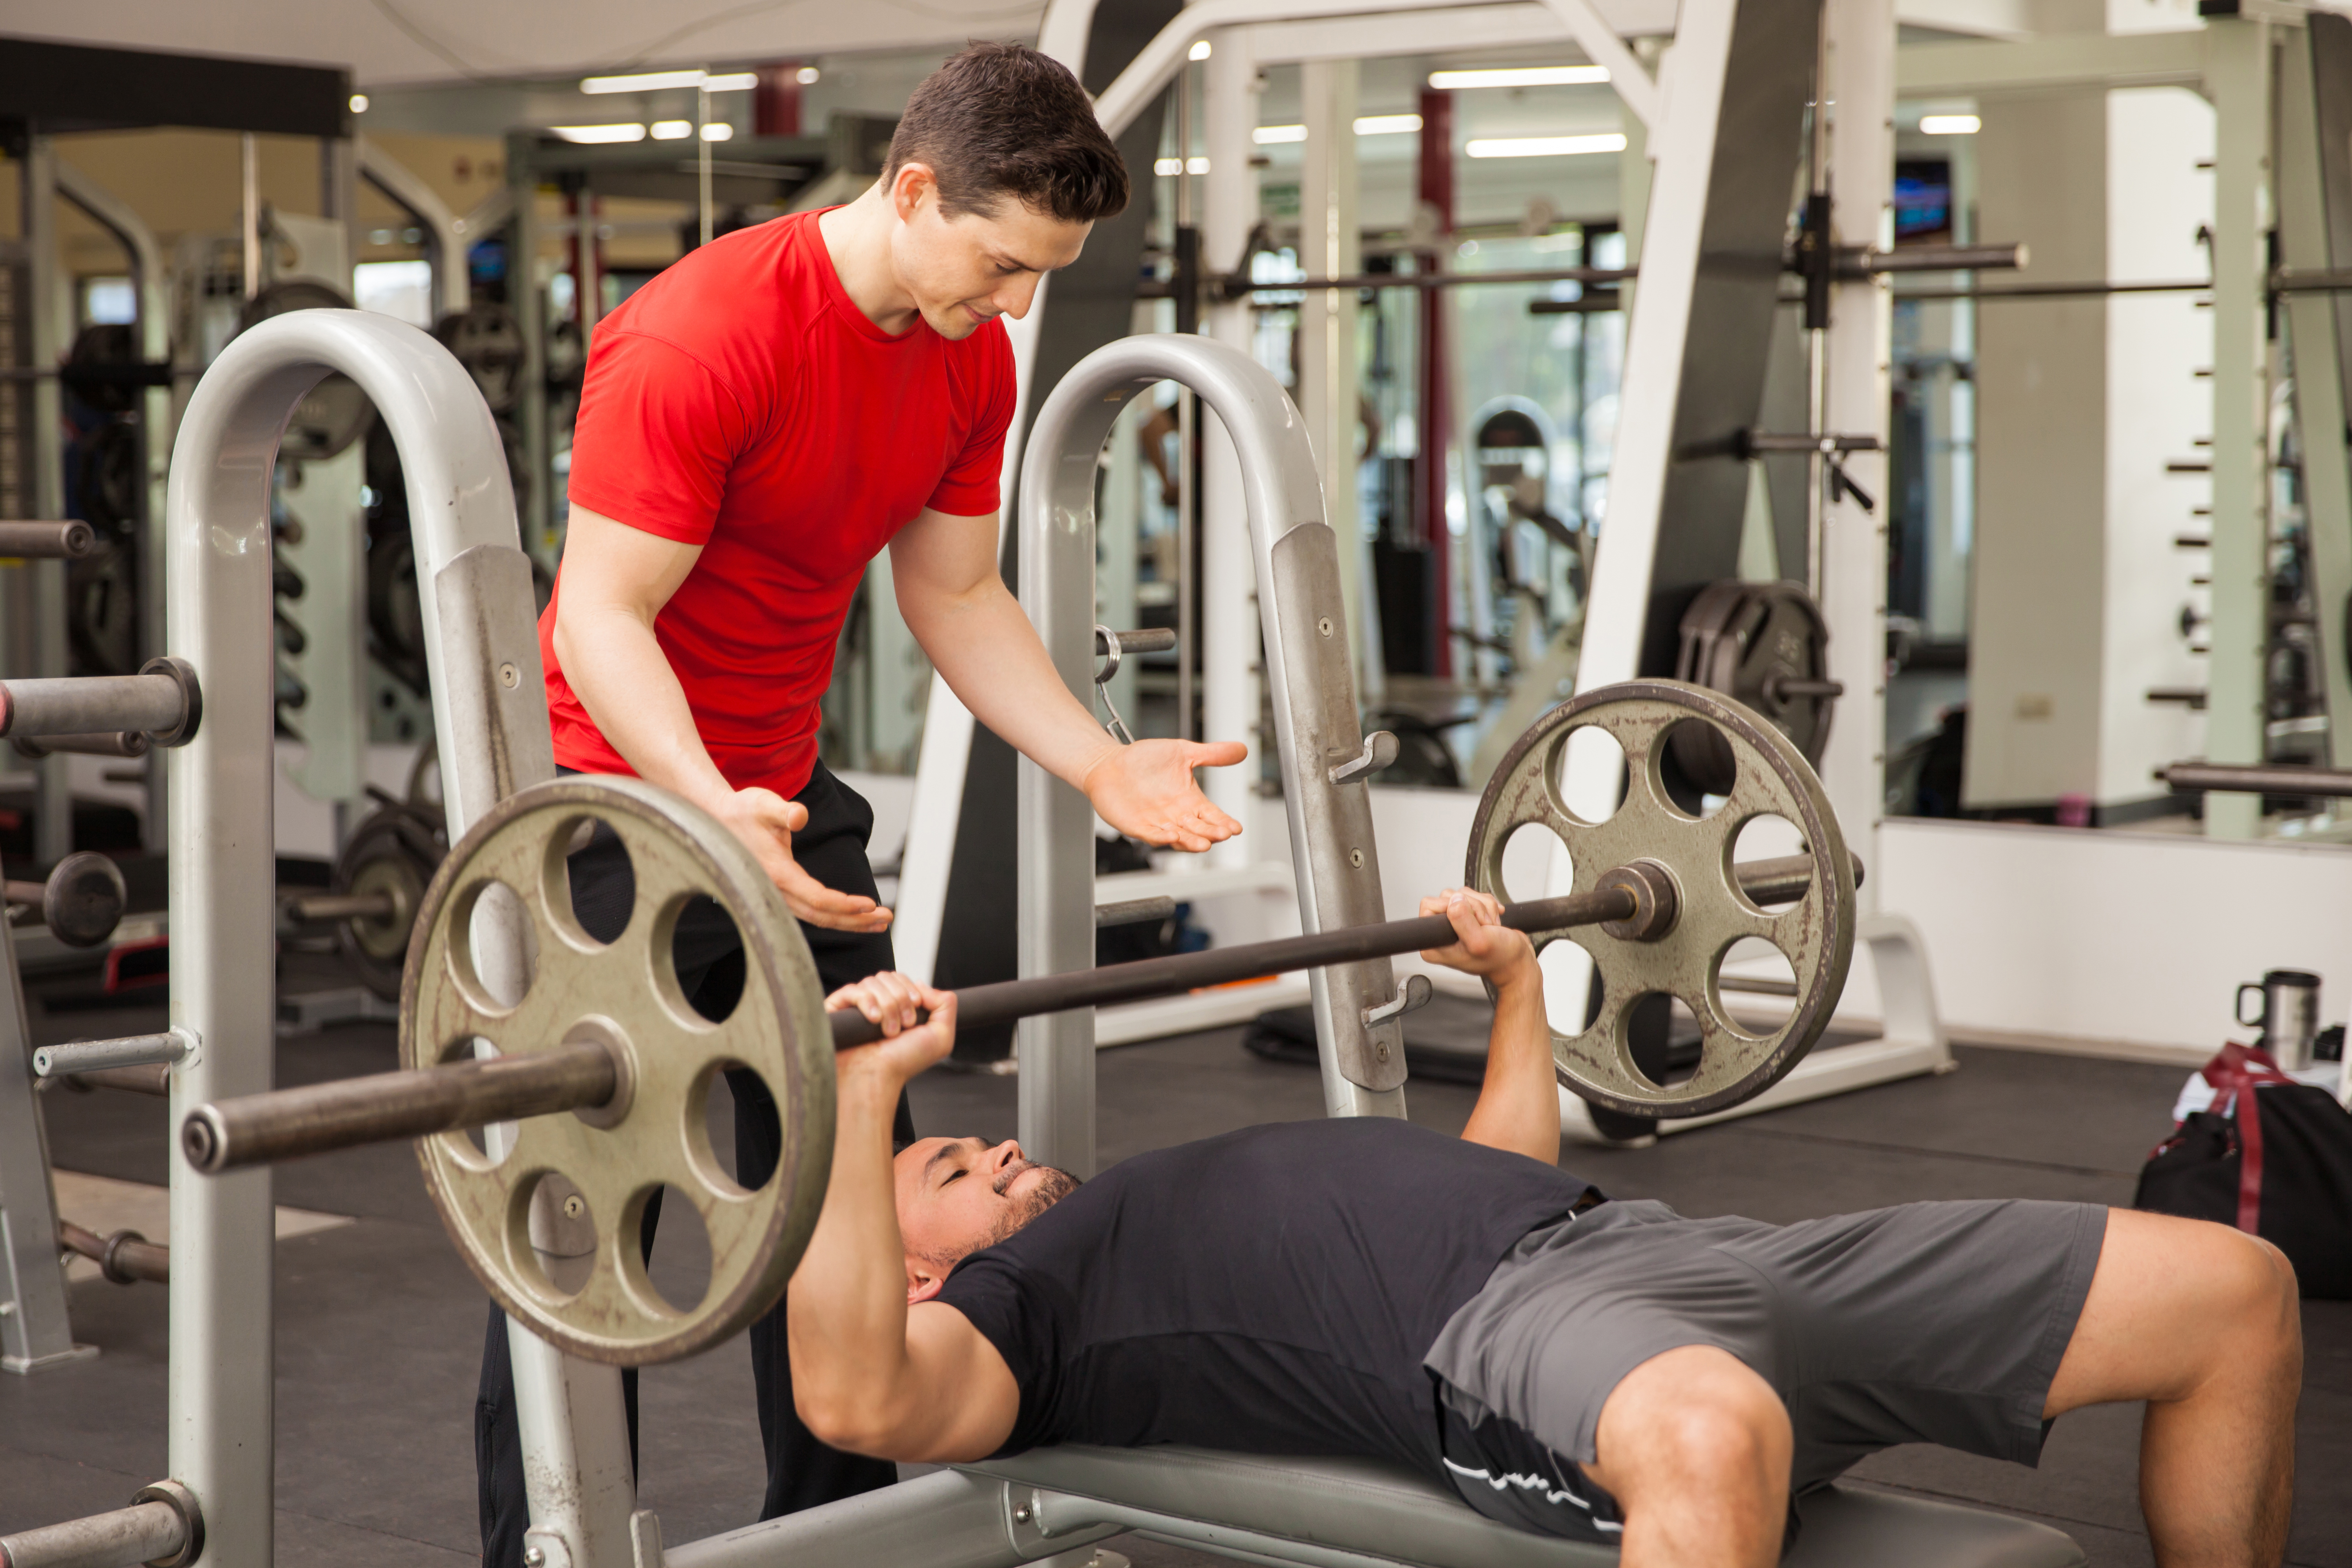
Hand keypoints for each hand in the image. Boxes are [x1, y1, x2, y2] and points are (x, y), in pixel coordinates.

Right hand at [711, 787, 891, 932]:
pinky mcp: (782, 893)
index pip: (818, 898)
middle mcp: (778, 891)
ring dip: (850, 922)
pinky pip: (812, 912)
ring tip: (879, 922)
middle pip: (822, 916)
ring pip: (818, 918)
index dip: (845, 904)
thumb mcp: (764, 804)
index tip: (870, 904)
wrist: (719, 820)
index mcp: (778, 874)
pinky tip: (854, 917)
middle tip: (887, 918)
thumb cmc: (744, 811)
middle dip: (857, 920)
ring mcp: (779, 896)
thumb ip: (784, 810)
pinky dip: (836, 916)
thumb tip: (800, 816)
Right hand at [825, 971, 956, 1081]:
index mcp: (896, 1006)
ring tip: (887, 1031)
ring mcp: (855, 1006)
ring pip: (873, 982)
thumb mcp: (941, 1036)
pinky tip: (873, 1019)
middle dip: (901, 999)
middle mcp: (876, 1003)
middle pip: (888, 977)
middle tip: (904, 1026)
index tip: (915, 1012)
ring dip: (887, 1006)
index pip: (901, 979)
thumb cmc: (903, 1062)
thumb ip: (946, 1004)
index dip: (911, 991)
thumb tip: (922, 984)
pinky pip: (852, 990)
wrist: (876, 1078)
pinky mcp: (837, 1009)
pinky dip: (867, 1002)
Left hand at [1081, 738, 1247, 852]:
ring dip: (1191, 841)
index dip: (1224, 822)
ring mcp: (1157, 823)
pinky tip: (1172, 836)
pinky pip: (1151, 835)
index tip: (1235, 827)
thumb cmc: (1144, 760)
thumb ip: (1211, 754)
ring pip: (1179, 837)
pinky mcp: (1137, 826)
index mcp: (1190, 800)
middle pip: (1199, 829)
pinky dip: (1161, 837)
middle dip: (1212, 833)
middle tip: (1223, 834)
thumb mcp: (1183, 752)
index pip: (1212, 815)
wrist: (1109, 763)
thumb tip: (1242, 749)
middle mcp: (1176, 815)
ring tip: (1204, 843)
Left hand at [1419, 888, 1536, 988]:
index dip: (1452, 906)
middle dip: (1473, 907)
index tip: (1470, 921)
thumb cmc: (1501, 958)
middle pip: (1448, 897)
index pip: (1429, 905)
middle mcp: (1441, 933)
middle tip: (1484, 926)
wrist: (1518, 961)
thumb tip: (1454, 900)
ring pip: (1463, 895)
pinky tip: (1493, 921)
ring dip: (1483, 907)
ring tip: (1490, 926)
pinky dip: (1488, 905)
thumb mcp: (1480, 942)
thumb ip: (1462, 919)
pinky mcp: (1468, 915)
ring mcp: (1454, 923)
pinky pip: (1474, 895)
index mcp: (1434, 944)